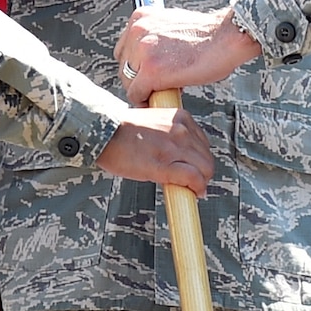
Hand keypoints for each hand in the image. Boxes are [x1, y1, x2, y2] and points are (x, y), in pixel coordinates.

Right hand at [96, 107, 214, 195]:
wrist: (103, 132)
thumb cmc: (122, 129)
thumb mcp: (155, 121)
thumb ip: (171, 133)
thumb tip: (180, 154)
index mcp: (180, 117)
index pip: (203, 143)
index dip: (201, 159)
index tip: (196, 168)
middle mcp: (181, 130)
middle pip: (207, 158)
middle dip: (204, 173)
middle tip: (195, 183)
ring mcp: (174, 147)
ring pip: (204, 169)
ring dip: (202, 182)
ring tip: (193, 190)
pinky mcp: (164, 164)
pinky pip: (193, 178)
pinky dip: (197, 188)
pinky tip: (194, 193)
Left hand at [115, 6, 260, 103]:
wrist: (227, 37)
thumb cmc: (208, 34)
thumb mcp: (171, 24)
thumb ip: (154, 36)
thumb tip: (149, 54)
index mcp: (141, 18)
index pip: (124, 48)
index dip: (136, 65)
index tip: (146, 72)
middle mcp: (137, 31)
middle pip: (123, 66)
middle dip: (138, 78)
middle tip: (155, 84)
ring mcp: (143, 52)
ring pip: (128, 82)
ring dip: (143, 90)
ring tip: (162, 90)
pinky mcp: (151, 72)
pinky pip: (137, 94)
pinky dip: (146, 101)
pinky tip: (161, 99)